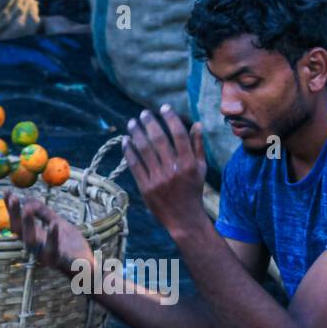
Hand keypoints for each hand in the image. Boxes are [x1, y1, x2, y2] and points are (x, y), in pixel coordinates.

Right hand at [3, 191, 93, 275]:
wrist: (88, 267)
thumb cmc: (72, 247)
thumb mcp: (58, 224)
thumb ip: (45, 213)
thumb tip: (29, 199)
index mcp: (35, 237)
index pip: (18, 222)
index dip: (11, 208)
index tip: (6, 191)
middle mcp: (36, 247)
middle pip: (19, 231)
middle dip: (15, 214)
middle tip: (14, 198)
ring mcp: (46, 255)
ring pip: (32, 242)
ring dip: (28, 225)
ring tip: (27, 209)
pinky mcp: (60, 261)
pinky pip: (54, 250)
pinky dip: (53, 237)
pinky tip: (54, 224)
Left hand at [123, 105, 207, 233]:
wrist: (184, 219)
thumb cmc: (193, 191)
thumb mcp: (200, 169)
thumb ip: (198, 146)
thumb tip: (197, 123)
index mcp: (189, 164)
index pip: (178, 135)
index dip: (170, 119)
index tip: (163, 108)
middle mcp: (174, 170)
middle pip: (159, 140)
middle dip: (150, 123)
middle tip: (143, 113)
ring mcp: (159, 180)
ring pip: (144, 150)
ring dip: (136, 133)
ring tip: (132, 122)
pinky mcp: (146, 188)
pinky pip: (135, 165)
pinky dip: (129, 151)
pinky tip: (126, 140)